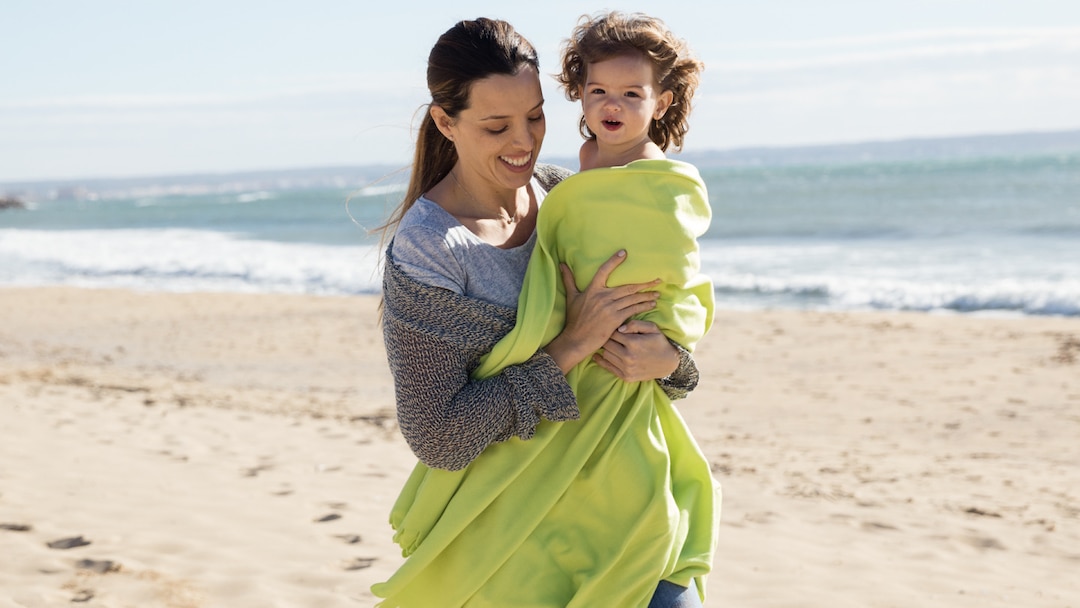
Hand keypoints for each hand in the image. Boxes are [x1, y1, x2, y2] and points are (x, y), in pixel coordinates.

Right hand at [544, 250, 660, 373]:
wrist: (576, 339)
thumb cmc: (574, 319)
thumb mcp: (571, 297)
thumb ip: (569, 280)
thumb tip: (562, 264)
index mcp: (592, 289)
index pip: (604, 270)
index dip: (614, 261)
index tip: (624, 253)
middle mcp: (602, 296)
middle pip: (628, 287)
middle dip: (644, 283)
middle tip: (657, 280)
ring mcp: (610, 308)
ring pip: (632, 299)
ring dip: (646, 296)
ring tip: (657, 293)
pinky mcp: (615, 319)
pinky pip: (632, 310)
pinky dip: (643, 307)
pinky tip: (651, 305)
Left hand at [593, 319, 678, 382]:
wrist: (669, 363)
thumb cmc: (660, 342)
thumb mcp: (652, 328)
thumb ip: (635, 324)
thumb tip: (619, 328)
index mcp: (633, 343)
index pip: (613, 332)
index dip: (612, 328)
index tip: (613, 327)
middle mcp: (628, 356)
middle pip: (607, 343)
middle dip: (607, 338)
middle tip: (608, 335)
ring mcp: (626, 368)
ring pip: (606, 354)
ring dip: (606, 348)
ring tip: (609, 344)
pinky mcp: (626, 377)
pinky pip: (607, 367)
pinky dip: (601, 360)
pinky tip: (597, 355)